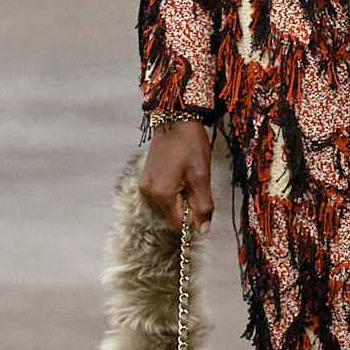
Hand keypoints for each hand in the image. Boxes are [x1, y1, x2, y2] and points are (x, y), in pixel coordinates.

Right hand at [139, 120, 213, 234]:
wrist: (175, 119)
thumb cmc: (189, 145)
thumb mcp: (201, 177)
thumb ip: (203, 206)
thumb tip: (203, 230)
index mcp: (160, 195)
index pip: (179, 223)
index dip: (194, 218)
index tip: (203, 202)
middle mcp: (148, 193)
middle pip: (173, 213)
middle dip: (189, 204)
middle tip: (197, 183)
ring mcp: (146, 184)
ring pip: (170, 203)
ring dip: (183, 195)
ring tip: (189, 174)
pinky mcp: (147, 177)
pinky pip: (164, 192)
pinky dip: (176, 188)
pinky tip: (182, 172)